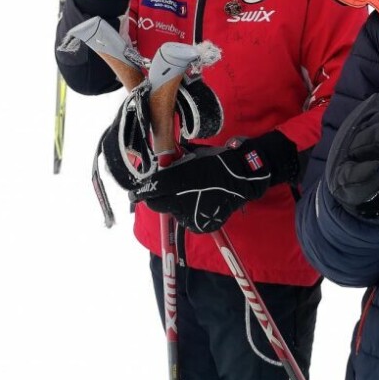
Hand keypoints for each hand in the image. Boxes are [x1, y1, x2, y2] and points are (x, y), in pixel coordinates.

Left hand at [132, 132, 297, 232]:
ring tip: (187, 194)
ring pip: (173, 212)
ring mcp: (192, 216)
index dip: (140, 191)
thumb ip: (173, 161)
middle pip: (157, 204)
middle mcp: (182, 202)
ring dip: (174, 204)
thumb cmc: (216, 160)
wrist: (244, 176)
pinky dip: (188, 212)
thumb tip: (158, 164)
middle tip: (162, 190)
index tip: (134, 193)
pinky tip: (198, 201)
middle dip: (156, 197)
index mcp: (178, 182)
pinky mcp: (201, 225)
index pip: (150, 190)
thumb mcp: (192, 154)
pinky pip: (187, 219)